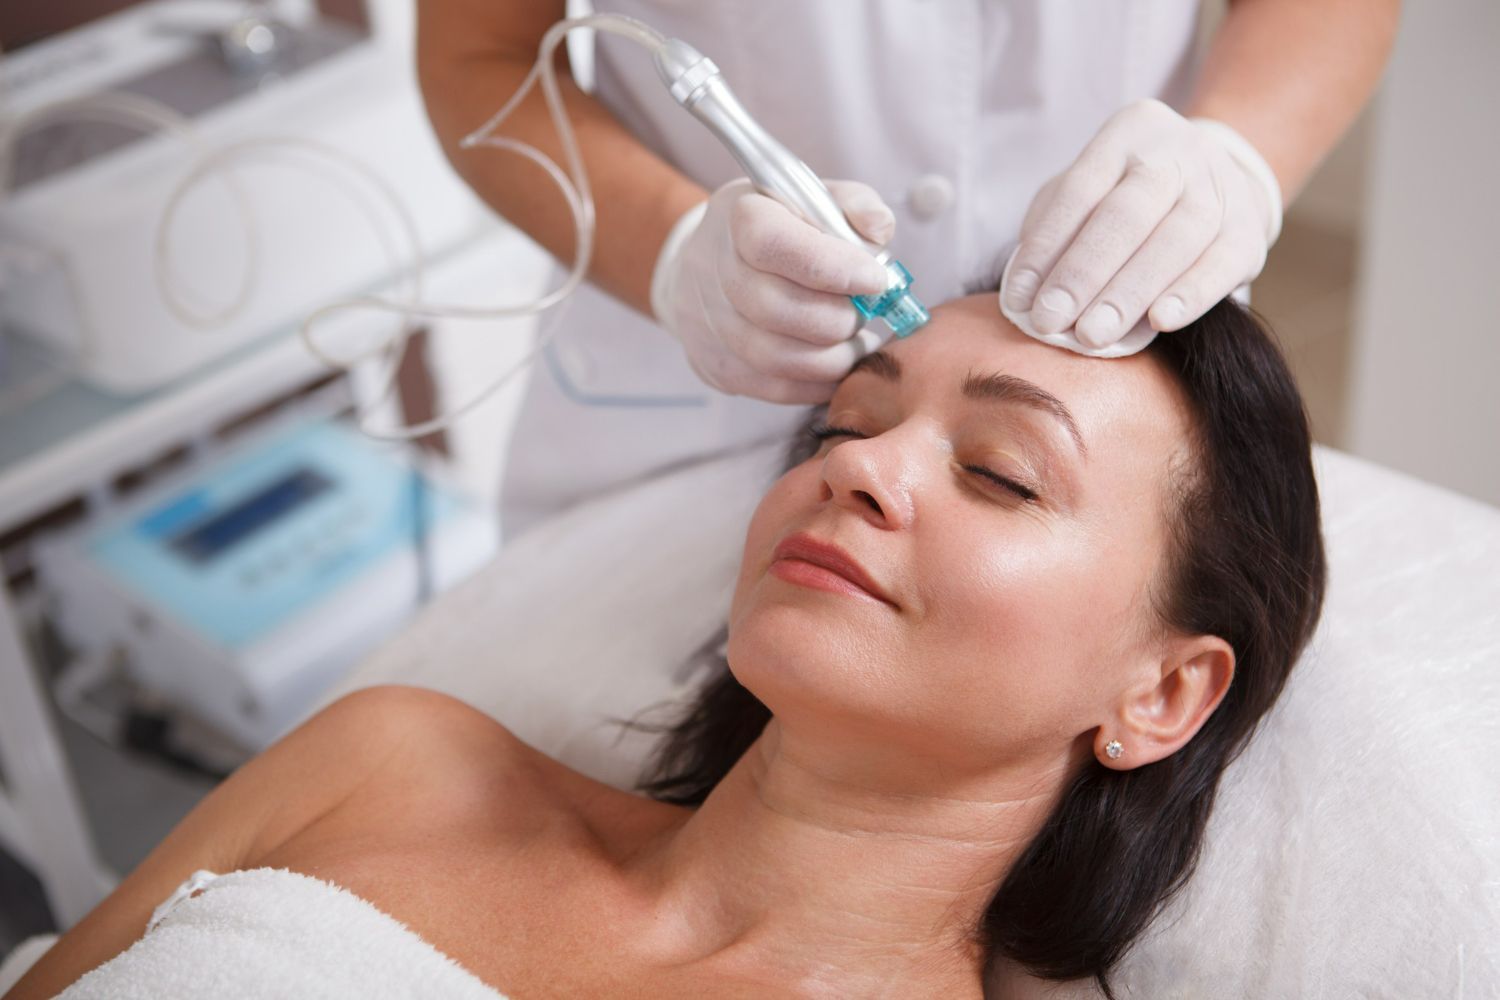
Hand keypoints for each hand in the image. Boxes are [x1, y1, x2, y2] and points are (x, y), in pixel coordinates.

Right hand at [651, 178, 894, 403]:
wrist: (710, 263)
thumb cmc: (778, 228)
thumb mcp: (813, 198)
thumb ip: (853, 204)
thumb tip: (877, 229)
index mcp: (740, 217)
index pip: (776, 245)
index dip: (833, 266)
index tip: (875, 279)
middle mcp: (715, 271)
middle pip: (781, 309)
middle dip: (841, 318)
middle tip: (865, 312)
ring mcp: (711, 324)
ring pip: (781, 359)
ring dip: (835, 357)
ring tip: (857, 341)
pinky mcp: (717, 365)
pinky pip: (777, 388)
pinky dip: (819, 381)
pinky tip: (836, 361)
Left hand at [1001, 99, 1281, 348]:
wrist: (1221, 181)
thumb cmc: (1128, 197)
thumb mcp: (1088, 192)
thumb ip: (1054, 231)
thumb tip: (1027, 294)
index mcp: (1129, 132)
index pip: (1080, 190)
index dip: (1046, 247)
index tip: (1020, 298)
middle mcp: (1178, 152)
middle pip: (1127, 214)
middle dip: (1083, 273)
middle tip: (1050, 322)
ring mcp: (1220, 186)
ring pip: (1176, 239)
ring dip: (1129, 293)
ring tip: (1092, 335)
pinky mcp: (1249, 228)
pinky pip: (1221, 262)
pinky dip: (1191, 294)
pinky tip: (1160, 321)